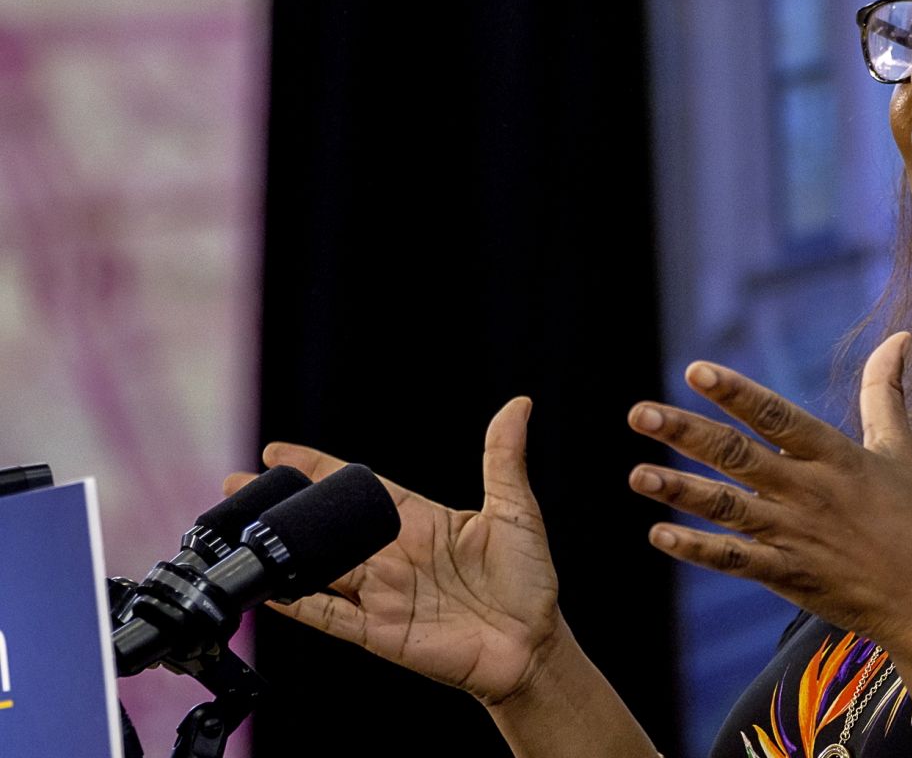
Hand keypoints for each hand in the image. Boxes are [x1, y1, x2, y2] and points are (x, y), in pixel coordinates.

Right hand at [223, 398, 562, 705]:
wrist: (533, 647)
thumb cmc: (528, 580)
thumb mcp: (515, 512)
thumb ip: (503, 459)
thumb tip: (519, 405)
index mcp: (419, 521)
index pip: (360, 487)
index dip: (319, 467)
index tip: (278, 450)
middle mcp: (393, 554)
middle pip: (327, 525)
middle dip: (283, 505)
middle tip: (238, 482)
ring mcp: (383, 593)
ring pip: (319, 567)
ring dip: (280, 549)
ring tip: (238, 530)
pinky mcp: (380, 631)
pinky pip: (329, 615)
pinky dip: (298, 604)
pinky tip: (268, 589)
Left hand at [626, 332, 911, 646]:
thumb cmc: (907, 518)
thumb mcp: (897, 449)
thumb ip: (884, 391)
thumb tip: (899, 336)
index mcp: (832, 455)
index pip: (776, 416)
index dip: (736, 393)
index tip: (696, 371)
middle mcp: (808, 490)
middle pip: (739, 455)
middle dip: (687, 433)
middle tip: (639, 414)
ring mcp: (794, 533)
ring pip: (727, 507)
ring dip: (680, 490)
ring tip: (637, 474)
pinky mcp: (786, 573)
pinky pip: (735, 560)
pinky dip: (698, 549)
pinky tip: (660, 534)